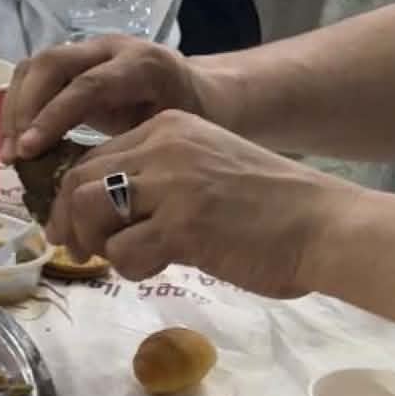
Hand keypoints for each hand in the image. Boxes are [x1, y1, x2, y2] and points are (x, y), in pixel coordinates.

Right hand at [0, 36, 210, 161]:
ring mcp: (88, 50)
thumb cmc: (193, 121)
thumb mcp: (176, 136)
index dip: (52, 116)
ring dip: (14, 108)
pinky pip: (33, 75)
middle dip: (24, 108)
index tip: (28, 151)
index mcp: (143, 65)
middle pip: (51, 63)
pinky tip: (16, 140)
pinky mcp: (72, 62)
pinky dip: (17, 106)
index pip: (87, 85)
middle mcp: (111, 49)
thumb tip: (91, 188)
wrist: (200, 92)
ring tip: (9, 152)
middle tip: (13, 153)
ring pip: (35, 66)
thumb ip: (137, 152)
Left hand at [45, 111, 363, 297]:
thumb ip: (157, 180)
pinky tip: (157, 268)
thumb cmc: (272, 207)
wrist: (327, 226)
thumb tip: (100, 213)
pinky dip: (129, 268)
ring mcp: (171, 184)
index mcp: (168, 127)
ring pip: (90, 211)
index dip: (70, 197)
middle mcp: (164, 146)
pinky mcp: (182, 225)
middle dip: (67, 222)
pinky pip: (123, 251)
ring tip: (119, 260)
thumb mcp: (207, 171)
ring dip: (95, 244)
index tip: (68, 226)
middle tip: (76, 252)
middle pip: (78, 182)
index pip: (92, 157)